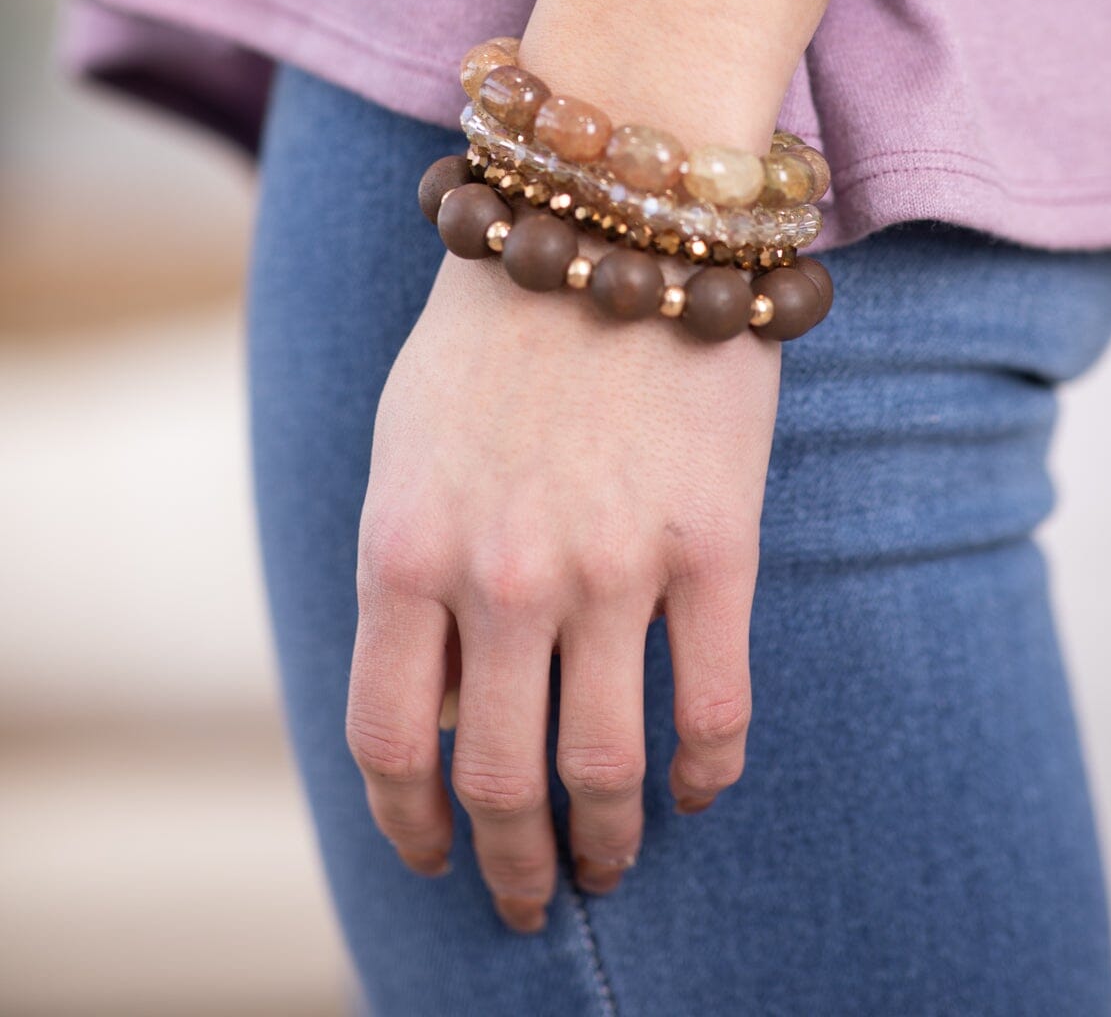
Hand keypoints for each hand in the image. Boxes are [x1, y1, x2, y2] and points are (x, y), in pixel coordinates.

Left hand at [346, 247, 781, 931]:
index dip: (409, 821)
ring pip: (607, 767)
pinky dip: (708, 773)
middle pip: (500, 781)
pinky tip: (701, 789)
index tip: (433, 852)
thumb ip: (410, 576)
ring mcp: (614, 567)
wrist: (609, 215)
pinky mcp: (713, 544)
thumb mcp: (404, 446)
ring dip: (608, 842)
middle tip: (529, 897)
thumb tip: (447, 710)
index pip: (391, 739)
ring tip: (612, 861)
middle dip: (511, 865)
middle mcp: (502, 576)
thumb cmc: (492, 331)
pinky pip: (716, 707)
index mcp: (404, 548)